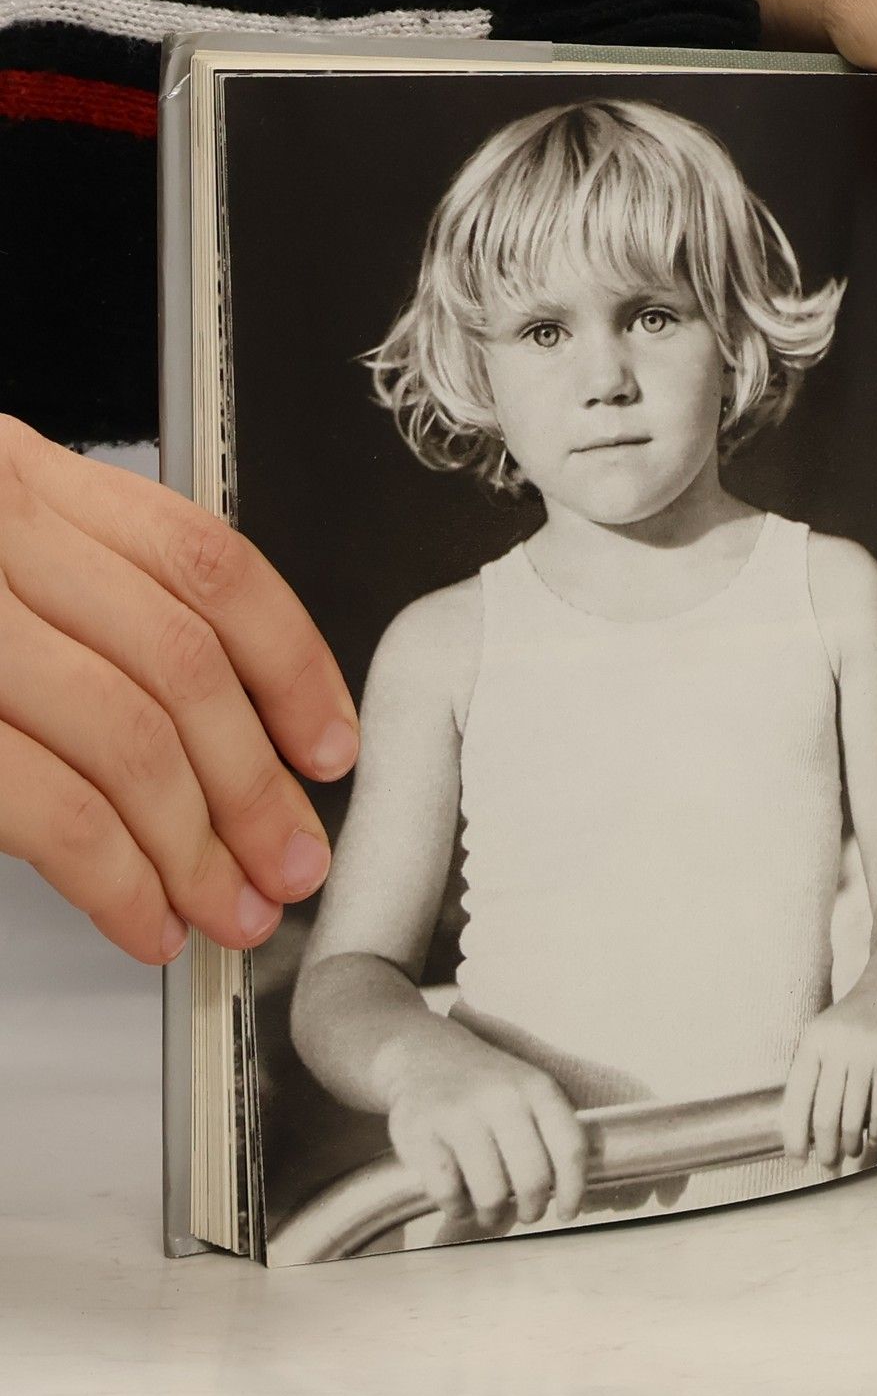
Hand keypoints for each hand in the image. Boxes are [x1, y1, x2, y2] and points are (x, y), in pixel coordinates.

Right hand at [0, 416, 360, 963]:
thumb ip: (83, 599)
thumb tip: (225, 725)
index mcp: (19, 480)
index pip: (212, 567)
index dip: (294, 668)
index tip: (328, 745)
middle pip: (182, 665)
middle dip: (256, 783)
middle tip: (291, 858)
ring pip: (129, 737)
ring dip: (199, 845)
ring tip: (232, 907)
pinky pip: (47, 804)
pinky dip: (115, 876)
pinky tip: (142, 916)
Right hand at [378, 1020, 588, 1229]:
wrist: (423, 1052)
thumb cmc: (486, 1083)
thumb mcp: (528, 1089)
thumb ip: (549, 1129)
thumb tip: (566, 1192)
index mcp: (537, 1088)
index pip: (570, 1147)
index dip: (574, 1189)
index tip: (568, 1213)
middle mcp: (501, 1098)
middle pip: (533, 1177)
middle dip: (533, 1208)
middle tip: (527, 1215)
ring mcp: (458, 1114)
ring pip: (490, 1192)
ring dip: (492, 1214)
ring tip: (489, 1212)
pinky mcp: (419, 1131)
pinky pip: (447, 1191)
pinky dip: (456, 1207)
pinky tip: (458, 1202)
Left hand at [779, 952, 876, 1167]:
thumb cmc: (847, 1022)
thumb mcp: (820, 1037)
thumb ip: (811, 1075)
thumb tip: (803, 1128)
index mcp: (811, 1043)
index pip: (797, 1098)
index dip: (795, 1135)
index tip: (796, 1159)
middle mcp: (836, 1047)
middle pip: (826, 1112)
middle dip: (825, 1147)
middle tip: (827, 1165)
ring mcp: (865, 1052)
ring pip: (854, 1113)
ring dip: (852, 1141)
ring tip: (851, 1153)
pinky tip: (874, 1136)